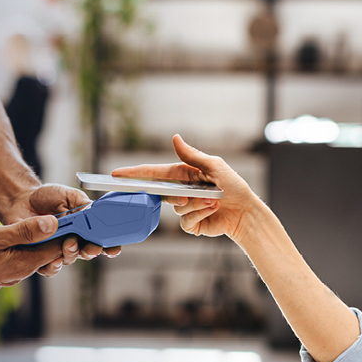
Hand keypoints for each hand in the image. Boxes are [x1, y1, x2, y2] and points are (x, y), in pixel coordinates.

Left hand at [0, 184, 122, 261]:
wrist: (22, 199)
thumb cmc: (48, 197)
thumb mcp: (69, 195)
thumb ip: (82, 204)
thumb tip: (93, 213)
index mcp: (86, 228)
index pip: (102, 241)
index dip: (110, 247)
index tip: (113, 249)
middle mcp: (74, 241)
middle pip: (87, 253)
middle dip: (91, 252)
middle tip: (90, 247)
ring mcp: (57, 250)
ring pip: (69, 260)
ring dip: (72, 255)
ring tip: (69, 244)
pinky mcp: (40, 256)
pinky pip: (49, 268)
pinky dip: (52, 266)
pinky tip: (53, 260)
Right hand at [0, 215, 72, 299]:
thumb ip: (23, 231)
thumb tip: (53, 224)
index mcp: (21, 265)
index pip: (56, 249)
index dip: (69, 234)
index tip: (79, 218)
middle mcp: (16, 276)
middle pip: (44, 256)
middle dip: (57, 239)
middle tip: (67, 218)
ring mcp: (4, 279)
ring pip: (28, 259)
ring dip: (37, 245)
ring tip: (45, 225)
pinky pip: (14, 263)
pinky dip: (20, 251)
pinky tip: (15, 239)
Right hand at [109, 135, 267, 241]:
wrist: (245, 212)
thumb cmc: (233, 186)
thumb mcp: (214, 166)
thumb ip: (192, 155)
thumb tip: (174, 138)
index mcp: (183, 174)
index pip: (153, 173)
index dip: (134, 174)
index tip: (116, 174)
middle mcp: (181, 191)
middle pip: (161, 192)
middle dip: (176, 194)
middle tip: (190, 195)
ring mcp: (184, 208)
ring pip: (177, 207)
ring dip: (197, 203)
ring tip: (215, 200)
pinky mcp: (190, 223)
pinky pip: (185, 220)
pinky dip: (201, 213)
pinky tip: (213, 209)